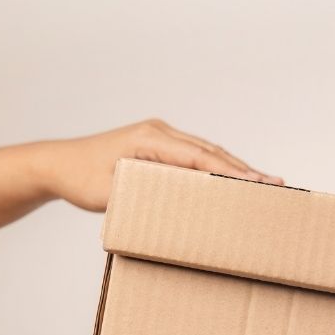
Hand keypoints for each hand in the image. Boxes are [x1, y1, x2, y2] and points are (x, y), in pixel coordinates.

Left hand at [30, 119, 282, 210]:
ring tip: (265, 183)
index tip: (258, 182)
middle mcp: (159, 132)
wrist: (57, 164)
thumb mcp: (115, 192)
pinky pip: (196, 156)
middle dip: (244, 170)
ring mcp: (160, 136)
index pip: (201, 156)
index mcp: (150, 139)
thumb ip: (151, 193)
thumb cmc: (80, 179)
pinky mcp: (158, 145)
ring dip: (235, 169)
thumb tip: (189, 202)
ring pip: (207, 152)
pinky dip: (216, 168)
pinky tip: (234, 180)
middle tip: (276, 184)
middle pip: (212, 152)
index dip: (232, 171)